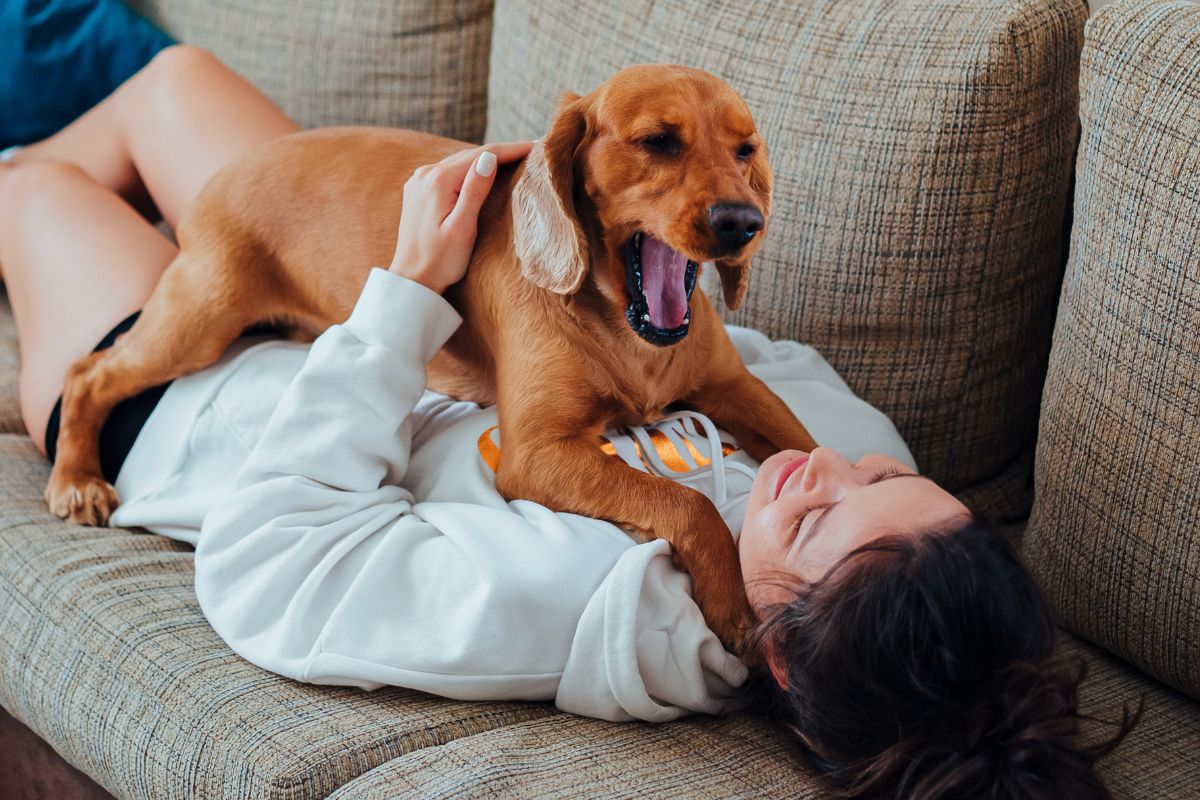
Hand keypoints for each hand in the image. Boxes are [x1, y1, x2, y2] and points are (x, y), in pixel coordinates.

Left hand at [389, 140, 533, 293]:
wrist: (412, 281)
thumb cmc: (440, 261)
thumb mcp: (462, 228)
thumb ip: (474, 191)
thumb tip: (489, 158)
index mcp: (438, 180)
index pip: (482, 155)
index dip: (510, 150)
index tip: (535, 147)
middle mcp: (425, 174)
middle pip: (470, 155)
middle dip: (500, 152)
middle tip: (530, 151)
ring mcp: (418, 181)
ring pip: (459, 163)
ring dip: (484, 160)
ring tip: (512, 158)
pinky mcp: (418, 191)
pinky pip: (448, 173)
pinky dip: (468, 171)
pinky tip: (482, 173)